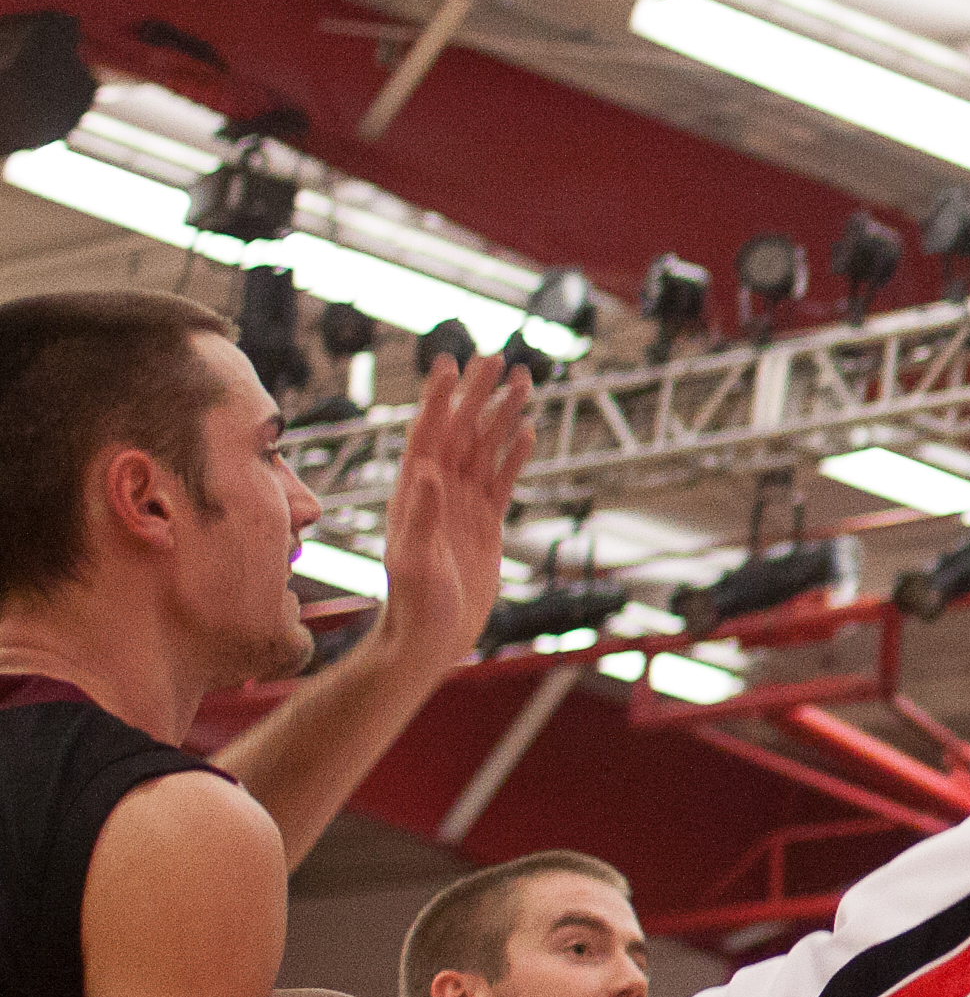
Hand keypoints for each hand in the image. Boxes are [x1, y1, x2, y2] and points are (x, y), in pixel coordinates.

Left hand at [367, 351, 534, 669]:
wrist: (430, 639)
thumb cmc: (415, 606)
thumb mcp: (415, 563)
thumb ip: (422, 516)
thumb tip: (428, 472)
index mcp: (414, 493)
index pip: (428, 434)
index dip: (438, 399)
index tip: (450, 364)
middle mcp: (436, 491)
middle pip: (460, 430)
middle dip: (477, 393)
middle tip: (497, 357)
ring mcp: (462, 505)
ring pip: (484, 448)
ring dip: (500, 415)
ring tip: (523, 382)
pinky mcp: (484, 522)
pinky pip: (501, 479)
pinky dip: (514, 453)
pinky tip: (527, 430)